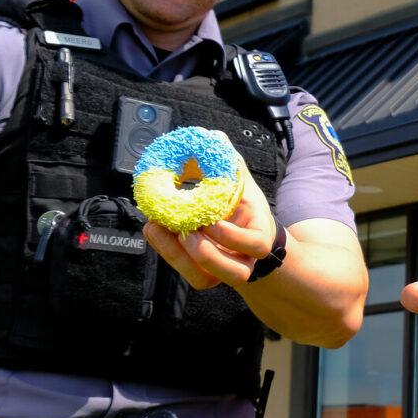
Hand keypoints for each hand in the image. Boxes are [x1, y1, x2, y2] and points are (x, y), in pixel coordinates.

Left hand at [144, 167, 277, 288]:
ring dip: (181, 258)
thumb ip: (230, 163)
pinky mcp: (206, 276)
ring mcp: (225, 272)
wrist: (244, 233)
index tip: (210, 221)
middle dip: (205, 253)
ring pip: (206, 280)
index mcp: (260, 236)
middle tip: (182, 229)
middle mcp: (246, 260)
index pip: (256, 245)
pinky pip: (189, 275)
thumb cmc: (242, 206)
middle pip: (235, 273)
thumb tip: (214, 136)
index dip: (233, 237)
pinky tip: (156, 232)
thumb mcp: (240, 183)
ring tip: (160, 229)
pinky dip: (170, 256)